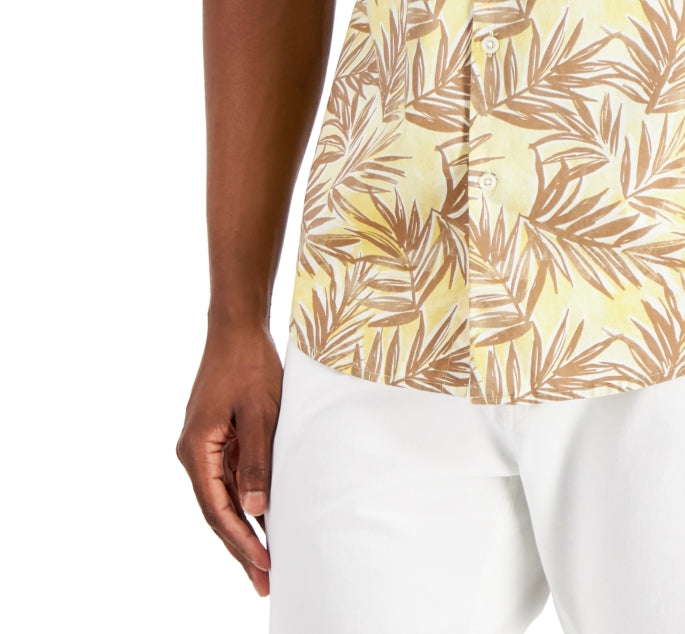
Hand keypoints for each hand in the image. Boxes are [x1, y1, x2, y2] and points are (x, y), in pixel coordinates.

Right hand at [176, 323, 281, 595]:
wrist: (237, 327)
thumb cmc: (250, 364)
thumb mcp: (260, 412)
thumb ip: (257, 459)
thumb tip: (256, 508)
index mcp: (197, 450)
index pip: (218, 509)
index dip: (241, 541)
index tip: (264, 565)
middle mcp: (194, 453)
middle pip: (216, 511)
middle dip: (241, 547)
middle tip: (265, 581)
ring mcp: (204, 446)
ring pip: (222, 498)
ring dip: (243, 526)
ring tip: (265, 561)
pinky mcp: (217, 438)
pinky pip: (229, 478)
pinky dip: (245, 500)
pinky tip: (263, 518)